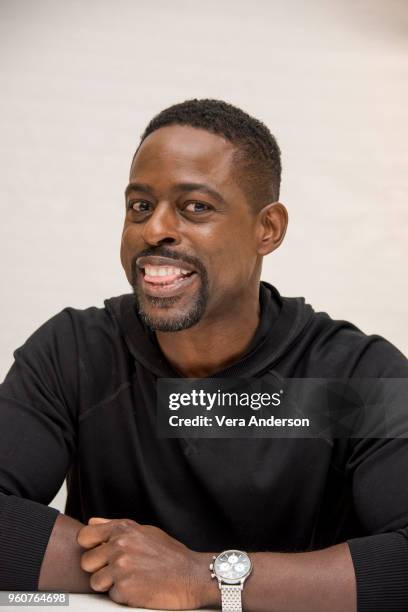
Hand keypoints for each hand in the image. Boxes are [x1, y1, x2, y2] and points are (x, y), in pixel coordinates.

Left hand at [77, 517, 209, 609]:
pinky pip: (111, 595)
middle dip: (98, 568)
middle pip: (86, 561)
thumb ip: (115, 526)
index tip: (98, 553)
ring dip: (109, 584)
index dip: (89, 546)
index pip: (84, 536)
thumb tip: (92, 522)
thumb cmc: (169, 554)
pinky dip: (123, 595)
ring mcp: (121, 568)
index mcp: (123, 530)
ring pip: (95, 581)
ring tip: (130, 579)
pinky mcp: (125, 590)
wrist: (191, 576)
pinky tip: (138, 588)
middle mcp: (119, 546)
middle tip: (117, 570)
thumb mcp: (145, 531)